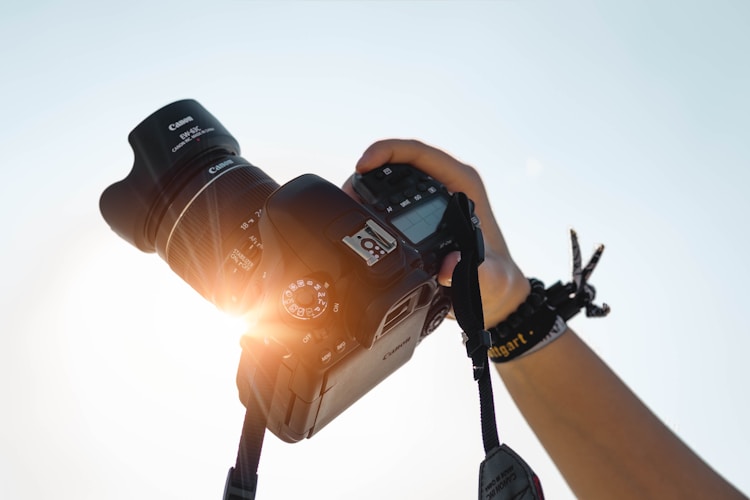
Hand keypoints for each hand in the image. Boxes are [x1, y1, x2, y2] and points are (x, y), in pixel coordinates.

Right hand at [343, 139, 529, 327]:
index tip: (364, 164)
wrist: (494, 295)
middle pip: (400, 162)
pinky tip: (355, 217)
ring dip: (366, 186)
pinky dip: (370, 203)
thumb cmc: (496, 282)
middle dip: (368, 170)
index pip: (421, 154)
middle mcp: (446, 186)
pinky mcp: (419, 214)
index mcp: (463, 185)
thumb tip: (449, 266)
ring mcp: (431, 199)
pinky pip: (390, 199)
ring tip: (344, 204)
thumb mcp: (490, 280)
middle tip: (346, 192)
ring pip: (391, 178)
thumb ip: (477, 273)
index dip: (388, 151)